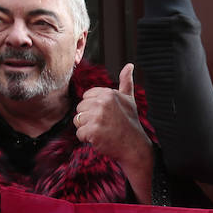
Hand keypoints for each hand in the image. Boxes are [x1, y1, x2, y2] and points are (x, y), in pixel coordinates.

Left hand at [75, 64, 152, 185]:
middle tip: (105, 125)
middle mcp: (102, 103)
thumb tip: (129, 65)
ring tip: (102, 131)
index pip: (86, 97)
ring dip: (87, 129)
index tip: (107, 115)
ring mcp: (97, 117)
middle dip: (89, 119)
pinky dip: (87, 139)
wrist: (134, 146)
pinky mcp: (93, 131)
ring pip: (78, 121)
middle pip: (80, 109)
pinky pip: (79, 134)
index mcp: (108, 93)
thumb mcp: (129, 100)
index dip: (94, 108)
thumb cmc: (130, 123)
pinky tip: (100, 139)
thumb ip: (126, 82)